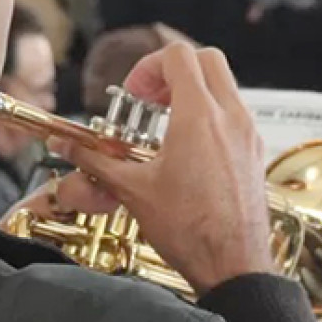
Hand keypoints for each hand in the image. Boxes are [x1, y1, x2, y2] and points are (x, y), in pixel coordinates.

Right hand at [52, 43, 274, 293]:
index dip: (148, 67)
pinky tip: (187, 150)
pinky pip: (235, 115)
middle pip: (206, 59)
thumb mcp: (133, 191)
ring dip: (193, 93)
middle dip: (173, 71)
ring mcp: (248, 135)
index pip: (178, 56)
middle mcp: (231, 118)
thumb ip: (95, 160)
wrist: (234, 265)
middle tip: (149, 100)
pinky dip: (211, 116)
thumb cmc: (191, 231)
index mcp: (199, 117)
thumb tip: (66, 145)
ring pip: (224, 86)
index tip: (133, 96)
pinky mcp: (255, 153)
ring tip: (165, 126)